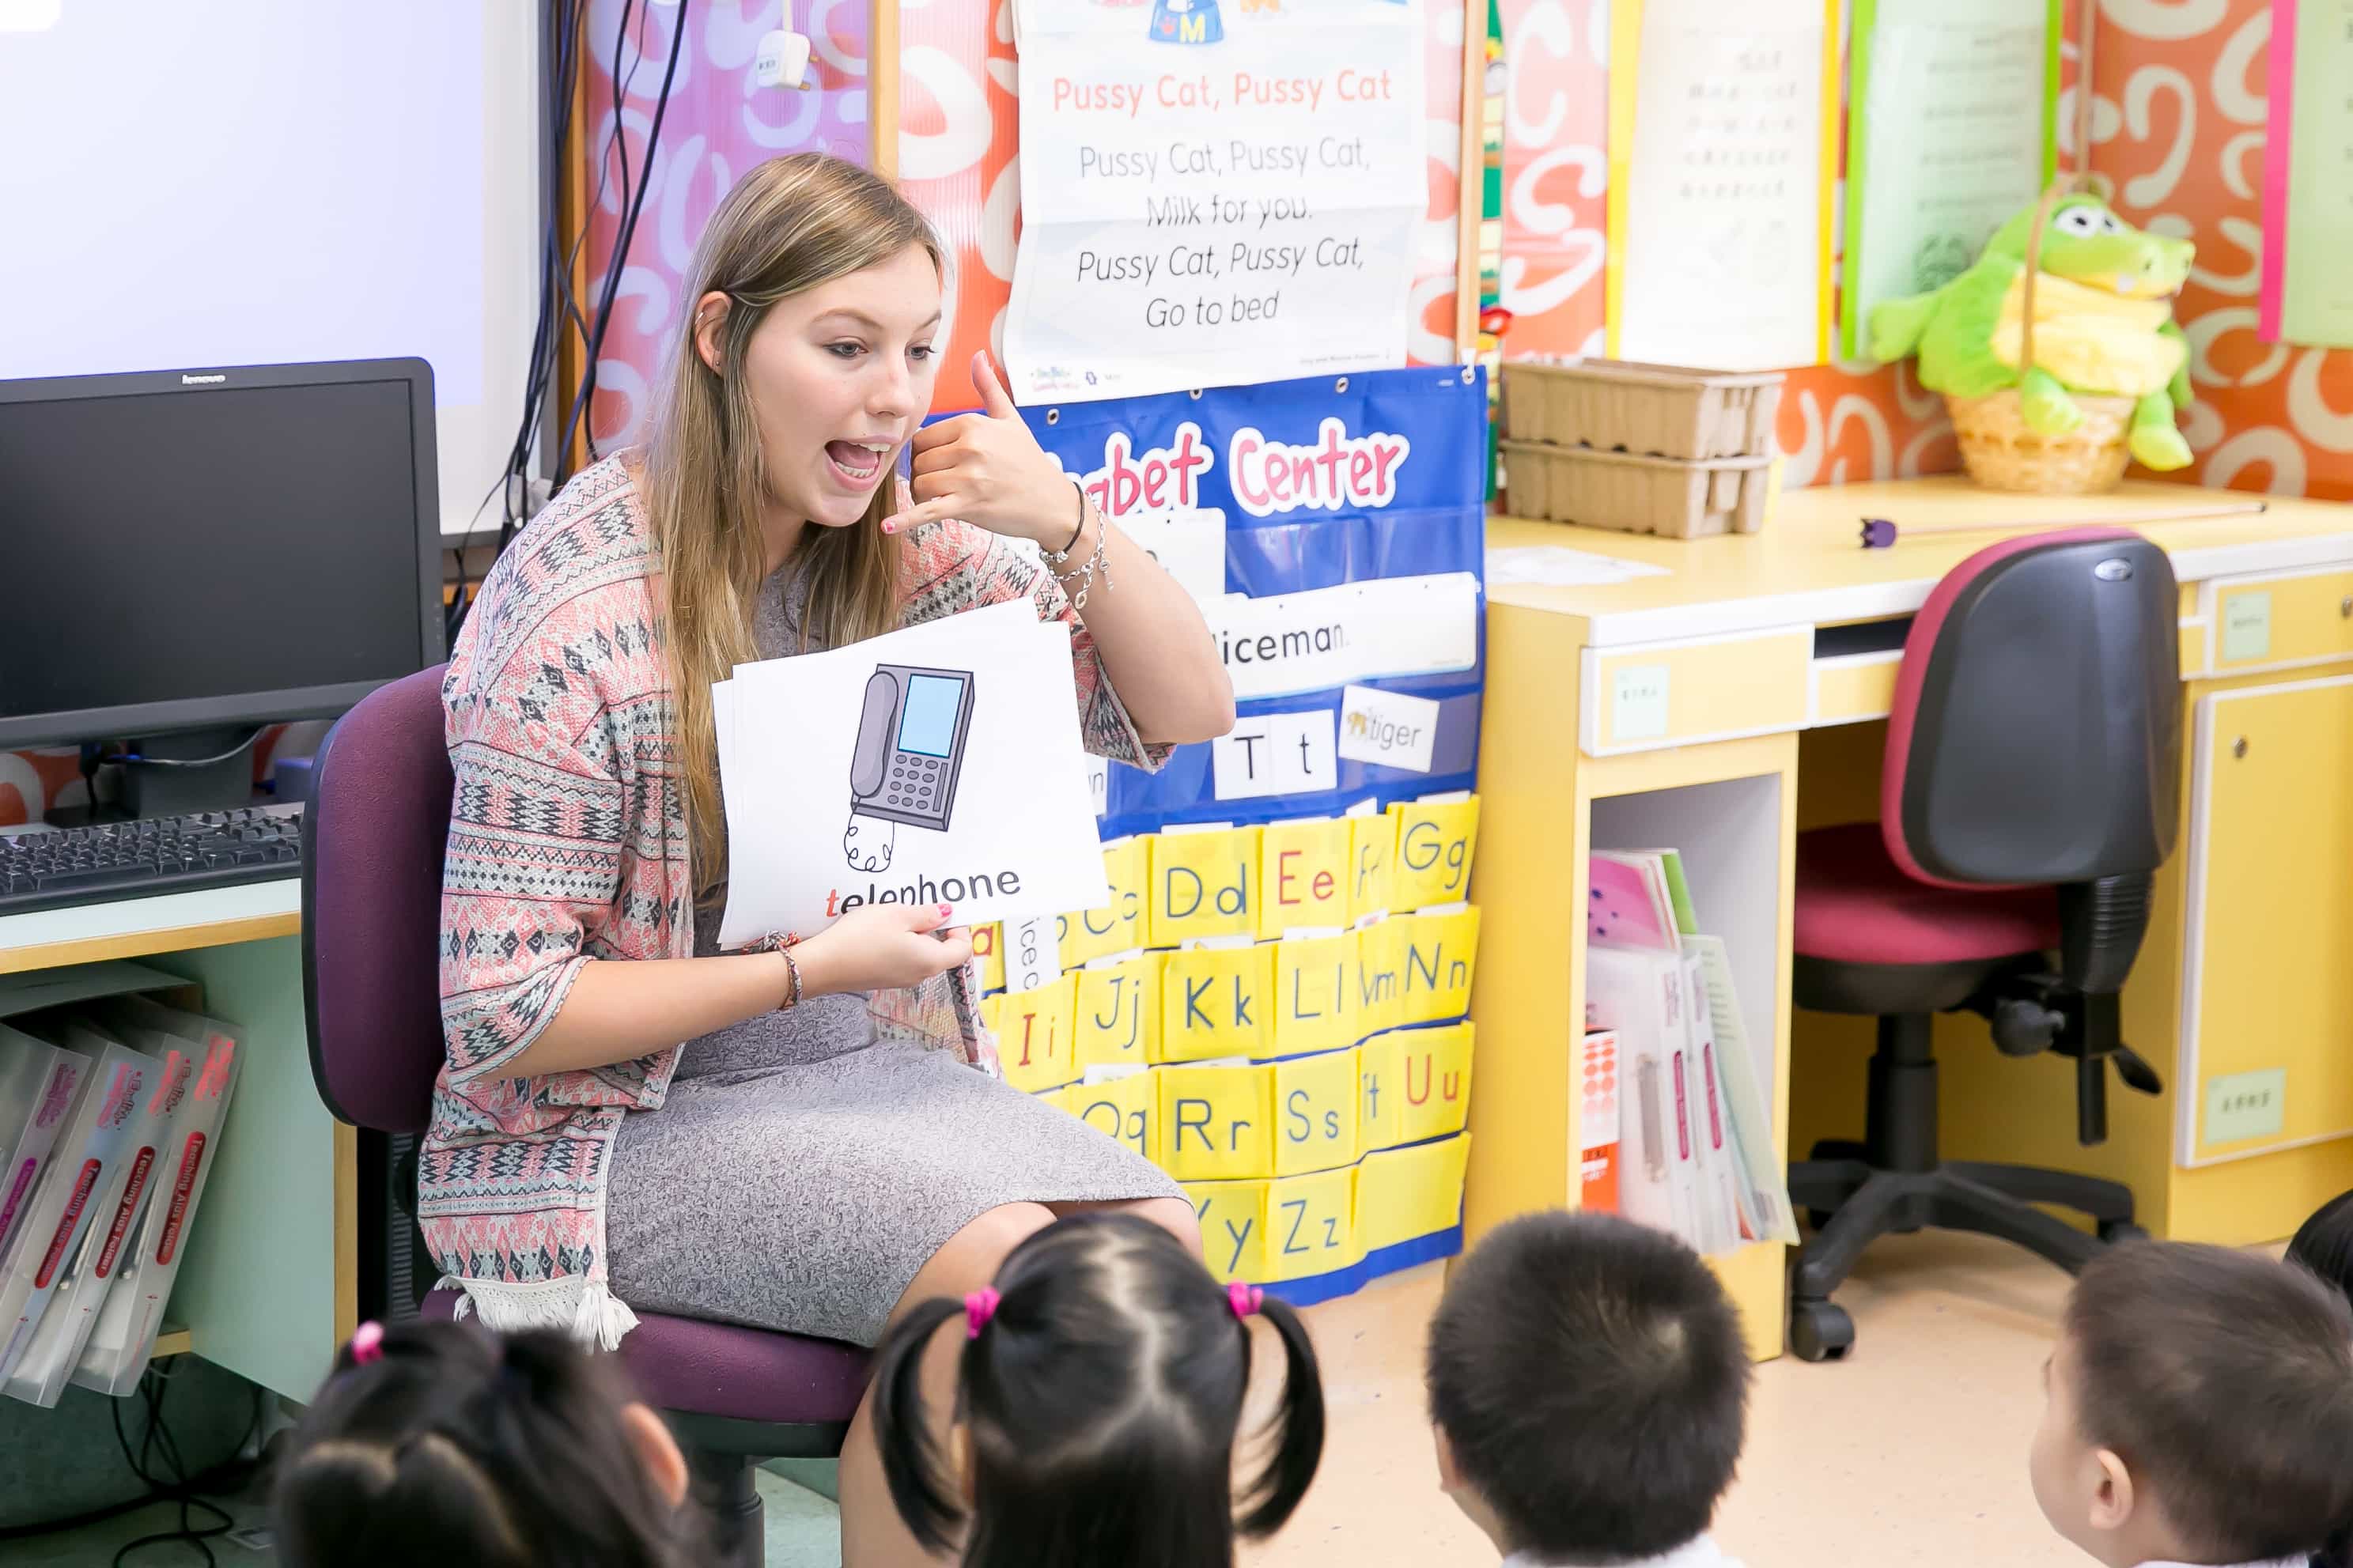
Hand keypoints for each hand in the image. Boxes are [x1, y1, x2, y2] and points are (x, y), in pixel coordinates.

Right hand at [792, 902, 972, 998]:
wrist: (822, 966)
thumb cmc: (861, 938)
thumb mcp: (897, 914)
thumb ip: (926, 914)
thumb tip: (945, 913)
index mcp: (930, 960)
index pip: (962, 949)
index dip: (960, 928)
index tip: (945, 910)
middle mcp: (920, 975)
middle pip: (941, 951)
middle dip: (933, 927)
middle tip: (914, 906)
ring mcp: (901, 979)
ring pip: (919, 953)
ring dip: (912, 933)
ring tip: (891, 915)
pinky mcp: (883, 978)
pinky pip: (901, 958)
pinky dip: (898, 942)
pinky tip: (877, 930)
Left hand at [880, 353, 1077, 546]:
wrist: (1052, 502)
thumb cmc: (1029, 462)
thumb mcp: (1010, 420)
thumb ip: (988, 388)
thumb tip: (978, 355)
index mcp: (972, 424)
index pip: (922, 437)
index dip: (924, 453)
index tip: (938, 464)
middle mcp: (969, 447)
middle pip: (918, 462)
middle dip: (925, 475)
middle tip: (942, 484)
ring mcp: (968, 477)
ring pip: (920, 484)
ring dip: (924, 496)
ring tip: (942, 498)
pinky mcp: (968, 505)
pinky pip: (927, 511)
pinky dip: (905, 520)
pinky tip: (888, 526)